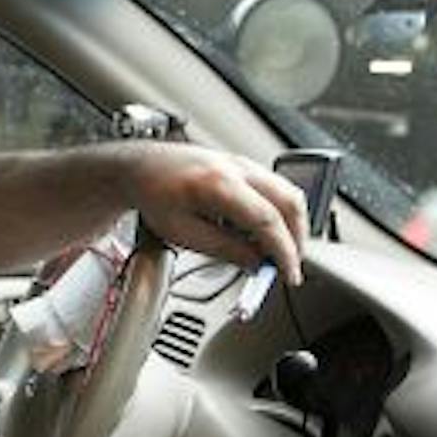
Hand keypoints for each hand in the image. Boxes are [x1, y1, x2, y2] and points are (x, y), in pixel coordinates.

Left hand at [121, 142, 308, 283]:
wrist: (139, 167)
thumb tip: (257, 263)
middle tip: (288, 266)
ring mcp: (242, 162)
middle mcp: (236, 167)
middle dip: (296, 238)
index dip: (283, 251)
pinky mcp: (243, 164)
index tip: (288, 274)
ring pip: (287, 192)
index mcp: (217, 183)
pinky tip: (260, 232)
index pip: (267, 220)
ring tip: (273, 252)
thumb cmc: (153, 195)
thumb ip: (224, 249)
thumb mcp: (183, 233)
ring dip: (289, 225)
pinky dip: (277, 212)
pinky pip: (274, 188)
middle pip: (289, 201)